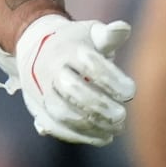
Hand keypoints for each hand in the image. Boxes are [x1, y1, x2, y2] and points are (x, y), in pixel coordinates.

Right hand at [16, 15, 135, 145]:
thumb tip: (123, 28)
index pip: (90, 64)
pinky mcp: (38, 108)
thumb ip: (108, 35)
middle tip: (122, 116)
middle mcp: (51, 69)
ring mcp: (42, 90)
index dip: (112, 80)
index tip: (130, 92)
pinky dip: (80, 136)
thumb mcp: (90, 32)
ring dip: (91, 126)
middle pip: (74, 91)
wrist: (35, 47)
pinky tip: (103, 138)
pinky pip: (56, 127)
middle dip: (100, 106)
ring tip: (116, 130)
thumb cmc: (75, 42)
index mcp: (67, 48)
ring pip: (63, 113)